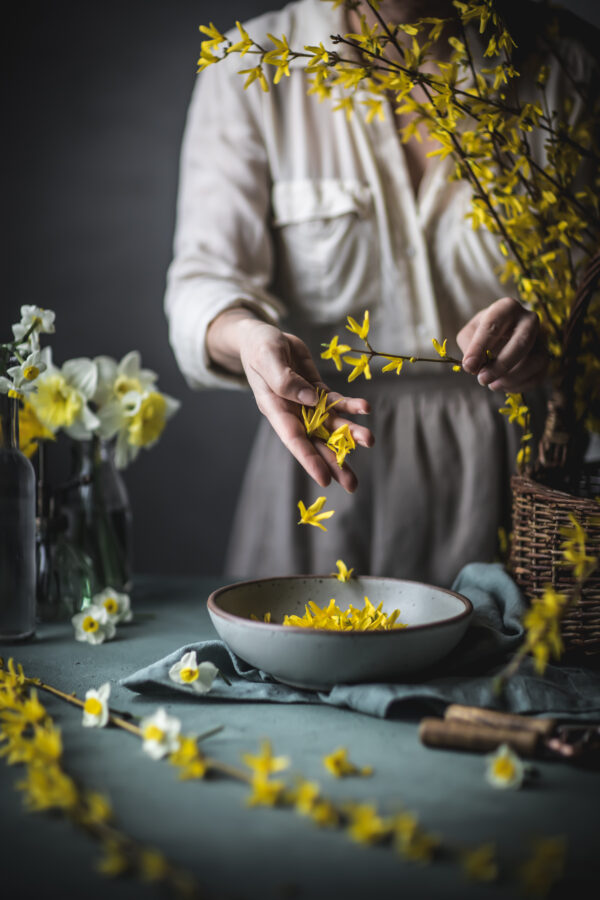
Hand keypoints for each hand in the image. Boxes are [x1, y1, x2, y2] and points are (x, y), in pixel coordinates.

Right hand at [207, 310, 372, 490]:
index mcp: (275, 409)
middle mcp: (292, 412)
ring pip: (331, 425)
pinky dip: (351, 405)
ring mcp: (306, 403)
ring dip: (350, 435)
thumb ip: (285, 379)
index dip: (309, 460)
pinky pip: (336, 402)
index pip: (294, 439)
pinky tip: (365, 407)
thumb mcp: (268, 358)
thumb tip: (310, 400)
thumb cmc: (259, 347)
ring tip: (369, 440)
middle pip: (316, 442)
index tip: (324, 479)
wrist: (262, 336)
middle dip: (334, 462)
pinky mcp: (317, 391)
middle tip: (352, 485)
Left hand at [457, 297, 548, 391]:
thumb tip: (473, 366)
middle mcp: (529, 320)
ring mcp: (541, 339)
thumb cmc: (483, 334)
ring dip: (511, 378)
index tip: (469, 366)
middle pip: (522, 343)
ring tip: (492, 384)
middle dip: (501, 365)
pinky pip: (538, 376)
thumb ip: (468, 346)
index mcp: (507, 308)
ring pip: (535, 361)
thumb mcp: (469, 334)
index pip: (493, 326)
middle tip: (482, 379)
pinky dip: (519, 385)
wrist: (502, 336)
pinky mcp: (545, 358)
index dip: (480, 348)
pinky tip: (503, 386)